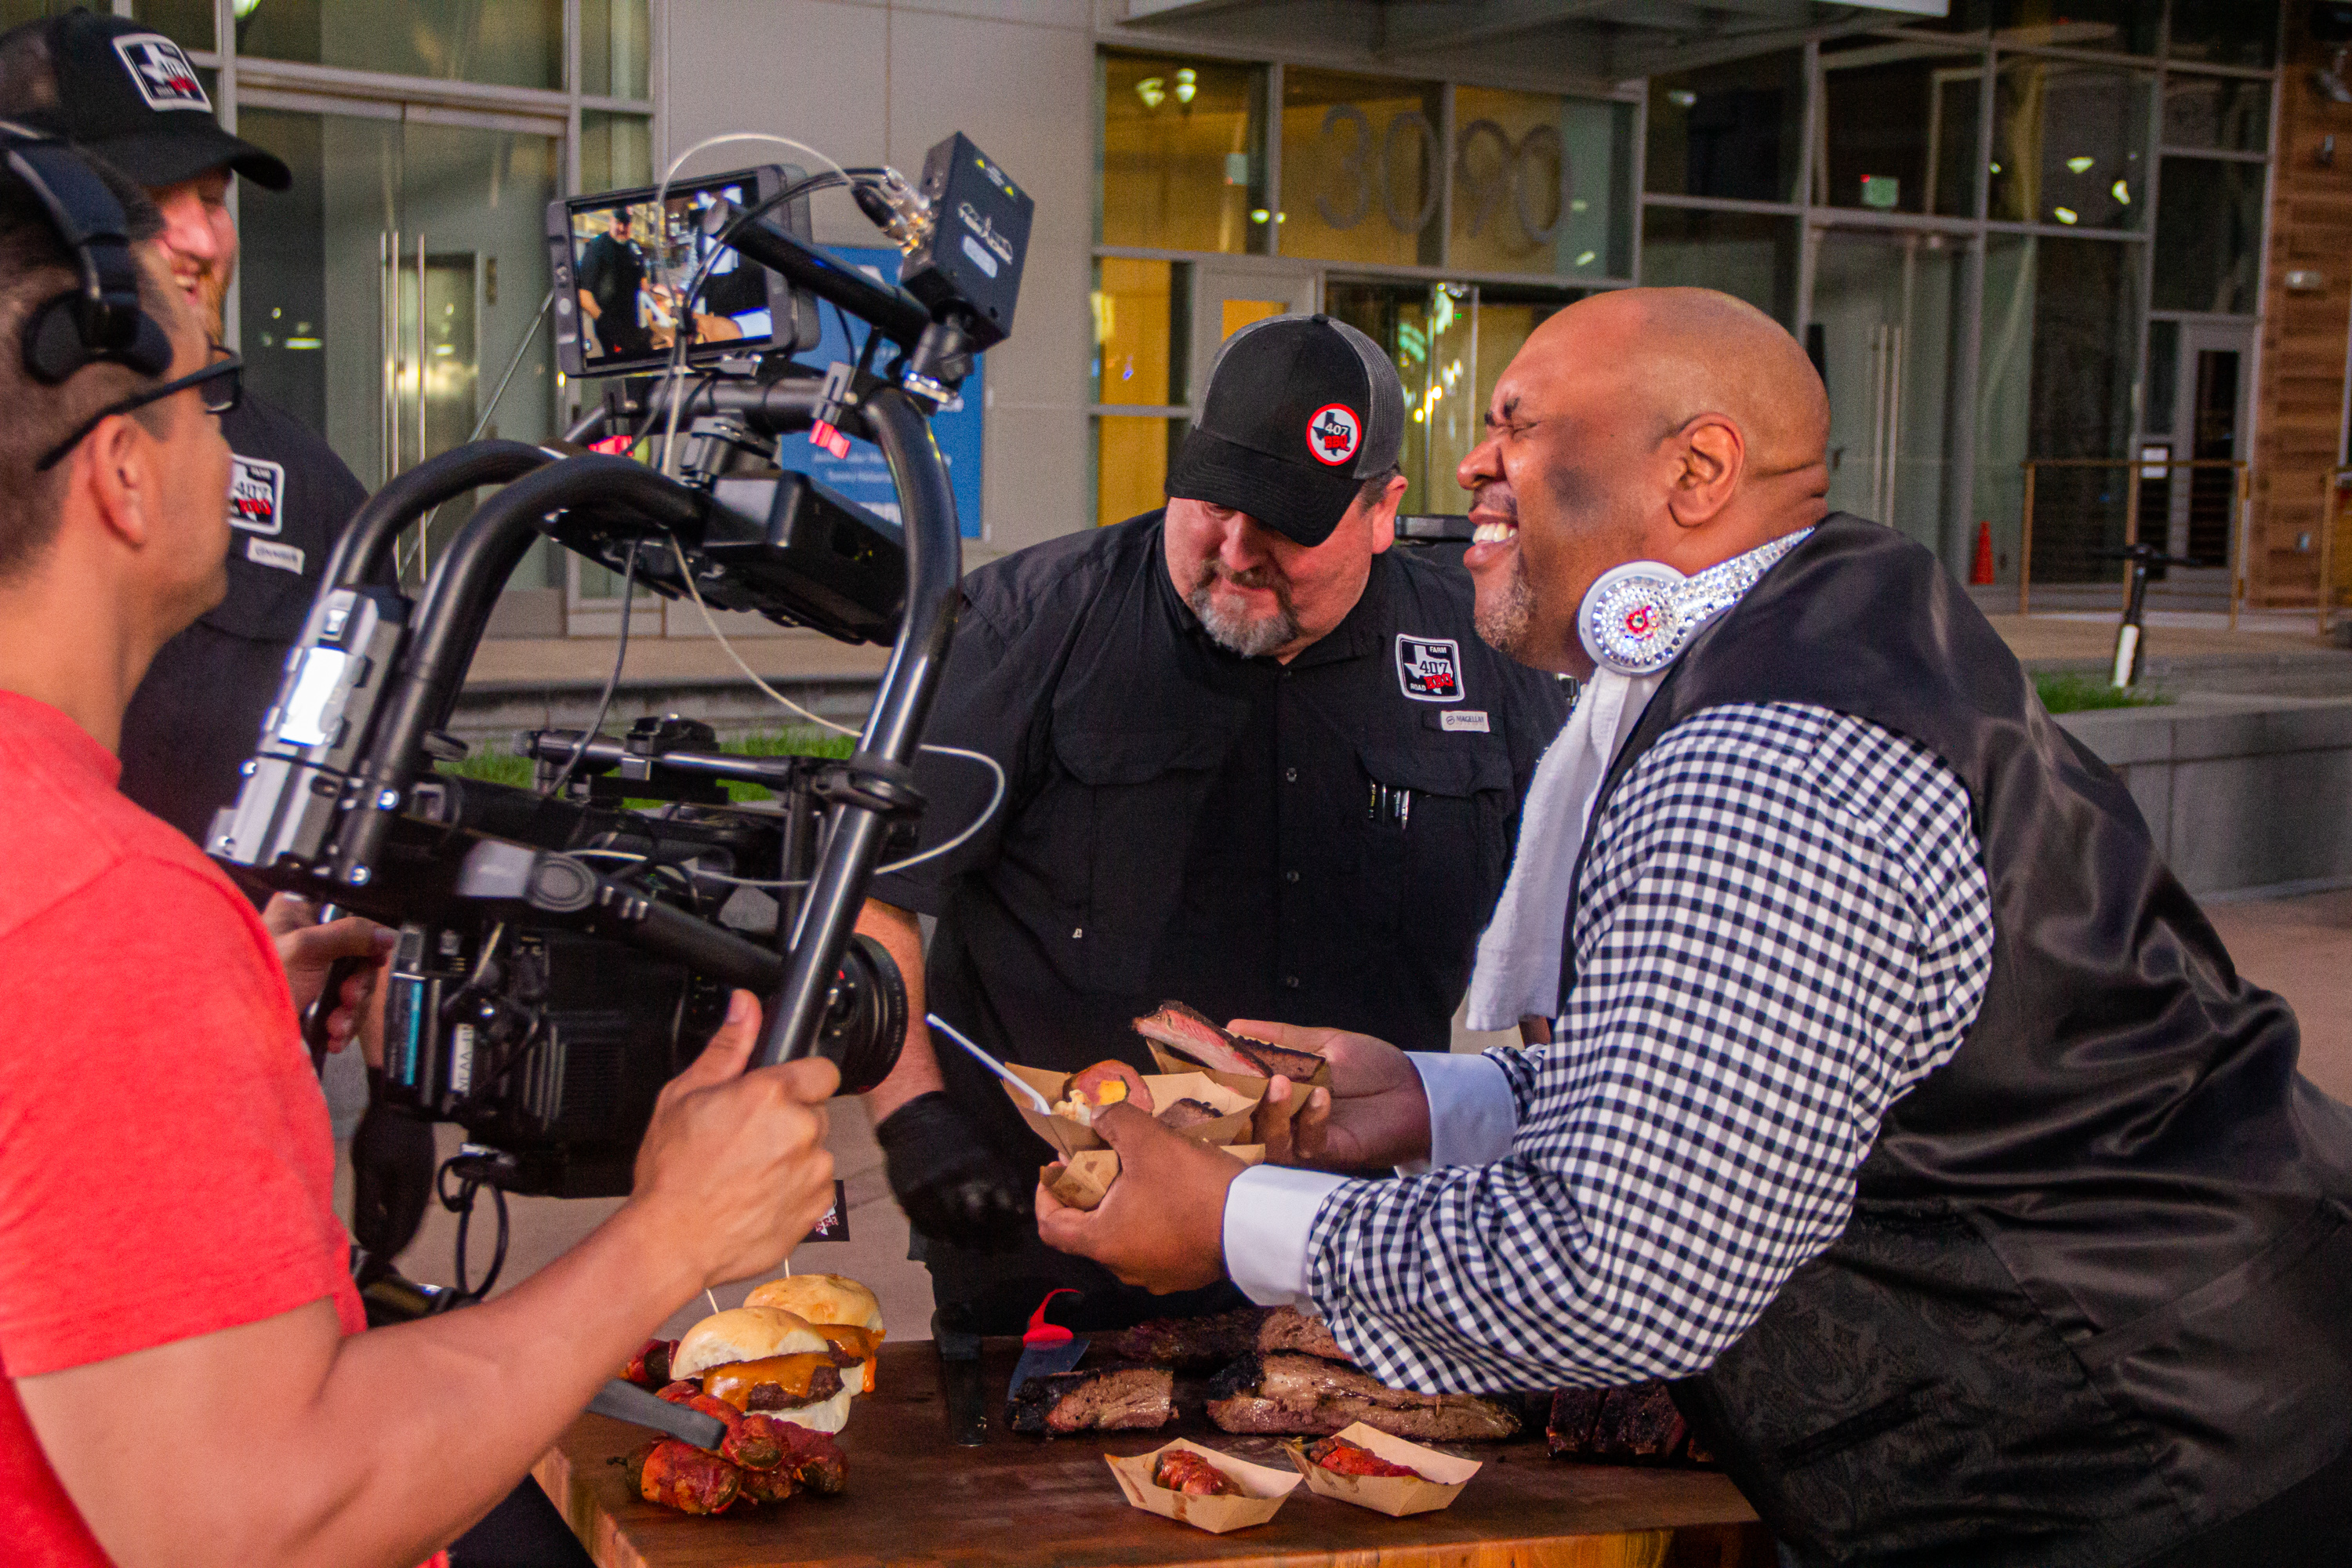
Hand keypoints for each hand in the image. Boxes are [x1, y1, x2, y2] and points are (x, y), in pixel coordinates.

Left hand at [262, 895, 394, 1053]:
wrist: (240, 1040)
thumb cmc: (258, 985)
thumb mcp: (305, 949)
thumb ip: (350, 934)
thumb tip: (387, 934)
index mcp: (296, 916)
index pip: (346, 914)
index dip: (366, 936)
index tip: (374, 954)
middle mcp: (306, 943)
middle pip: (358, 955)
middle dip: (357, 983)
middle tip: (347, 997)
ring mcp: (312, 976)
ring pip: (356, 986)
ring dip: (352, 1010)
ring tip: (335, 1025)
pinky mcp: (315, 1004)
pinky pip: (347, 1011)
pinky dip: (345, 1025)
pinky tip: (333, 1036)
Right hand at [629, 990, 840, 1291]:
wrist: (671, 1242)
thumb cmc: (672, 1175)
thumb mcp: (684, 1096)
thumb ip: (727, 1048)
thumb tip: (746, 1007)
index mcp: (770, 1096)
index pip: (821, 1069)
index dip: (800, 1079)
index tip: (782, 1092)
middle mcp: (799, 1130)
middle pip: (814, 1110)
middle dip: (788, 1119)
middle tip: (747, 1137)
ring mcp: (811, 1171)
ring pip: (815, 1150)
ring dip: (791, 1156)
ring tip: (747, 1172)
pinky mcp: (816, 1207)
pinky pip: (814, 1186)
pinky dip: (794, 1189)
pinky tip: (757, 1195)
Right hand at [874, 1092, 1031, 1250]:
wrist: (915, 1116)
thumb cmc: (958, 1132)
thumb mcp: (988, 1149)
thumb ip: (1003, 1180)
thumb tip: (1019, 1214)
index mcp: (984, 1168)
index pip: (1007, 1210)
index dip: (1012, 1229)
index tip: (1015, 1237)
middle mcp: (960, 1182)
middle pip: (980, 1225)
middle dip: (989, 1241)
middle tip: (994, 1249)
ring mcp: (932, 1191)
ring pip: (953, 1232)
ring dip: (965, 1242)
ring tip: (972, 1245)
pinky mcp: (910, 1198)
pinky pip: (929, 1228)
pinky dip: (942, 1236)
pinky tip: (949, 1236)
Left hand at [1034, 1103, 1244, 1293]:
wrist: (1256, 1226)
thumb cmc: (1191, 1186)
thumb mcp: (1149, 1140)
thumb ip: (1115, 1121)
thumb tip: (1097, 1114)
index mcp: (1103, 1242)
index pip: (1051, 1226)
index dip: (1045, 1195)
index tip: (1054, 1169)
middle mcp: (1124, 1268)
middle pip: (1089, 1229)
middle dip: (1089, 1192)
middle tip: (1103, 1158)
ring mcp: (1158, 1276)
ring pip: (1125, 1238)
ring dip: (1122, 1207)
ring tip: (1140, 1171)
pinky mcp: (1186, 1275)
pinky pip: (1156, 1246)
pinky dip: (1151, 1221)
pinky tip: (1171, 1194)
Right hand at [1227, 1020, 1429, 1171]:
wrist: (1415, 1091)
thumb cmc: (1370, 1068)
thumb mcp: (1321, 1043)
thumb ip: (1278, 1038)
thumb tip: (1232, 1026)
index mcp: (1275, 1097)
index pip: (1234, 1096)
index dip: (1216, 1086)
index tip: (1203, 1066)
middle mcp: (1282, 1125)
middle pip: (1242, 1125)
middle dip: (1233, 1104)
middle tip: (1232, 1080)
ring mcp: (1303, 1144)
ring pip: (1269, 1140)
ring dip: (1270, 1113)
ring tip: (1278, 1083)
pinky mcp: (1329, 1155)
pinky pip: (1309, 1144)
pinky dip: (1311, 1120)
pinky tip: (1320, 1097)